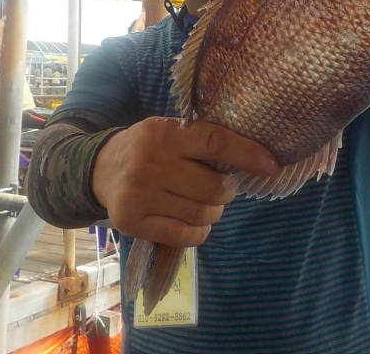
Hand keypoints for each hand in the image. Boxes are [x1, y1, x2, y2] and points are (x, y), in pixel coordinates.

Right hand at [92, 117, 277, 246]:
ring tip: (199, 201)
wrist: (98, 168)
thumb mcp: (172, 132)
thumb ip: (204, 142)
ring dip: (213, 211)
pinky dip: (199, 232)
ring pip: (202, 214)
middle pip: (213, 188)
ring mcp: (138, 194)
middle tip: (218, 186)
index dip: (247, 155)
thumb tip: (257, 160)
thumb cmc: (149, 148)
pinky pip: (186, 236)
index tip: (271, 166)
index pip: (215, 143)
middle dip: (226, 190)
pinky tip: (189, 220)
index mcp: (165, 133)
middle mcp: (150, 163)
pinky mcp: (131, 222)